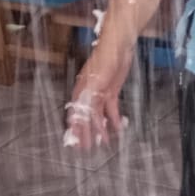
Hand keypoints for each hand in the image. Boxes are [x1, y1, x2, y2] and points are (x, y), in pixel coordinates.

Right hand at [64, 33, 134, 149]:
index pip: (75, 115)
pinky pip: (111, 109)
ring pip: (98, 116)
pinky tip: (117, 128)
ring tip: (103, 142)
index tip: (76, 142)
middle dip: (87, 133)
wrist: (118, 47)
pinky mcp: (111, 92)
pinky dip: (114, 119)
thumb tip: (78, 116)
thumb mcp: (94, 82)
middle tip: (87, 148)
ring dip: (100, 129)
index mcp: (80, 92)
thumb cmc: (103, 59)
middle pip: (86, 118)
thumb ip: (87, 99)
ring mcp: (100, 93)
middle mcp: (88, 94)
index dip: (75, 129)